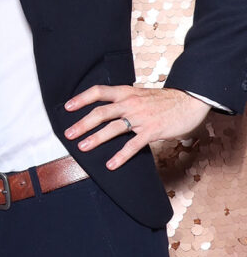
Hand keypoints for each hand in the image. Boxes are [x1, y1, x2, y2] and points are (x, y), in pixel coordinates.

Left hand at [64, 85, 209, 169]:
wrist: (189, 101)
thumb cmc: (163, 99)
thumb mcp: (139, 93)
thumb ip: (123, 99)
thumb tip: (105, 108)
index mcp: (126, 92)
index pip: (98, 92)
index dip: (81, 98)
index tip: (67, 107)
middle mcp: (130, 103)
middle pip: (101, 113)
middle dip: (82, 124)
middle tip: (68, 134)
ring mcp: (141, 117)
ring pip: (113, 128)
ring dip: (96, 138)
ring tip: (82, 148)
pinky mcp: (152, 131)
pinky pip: (133, 145)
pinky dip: (121, 155)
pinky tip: (111, 164)